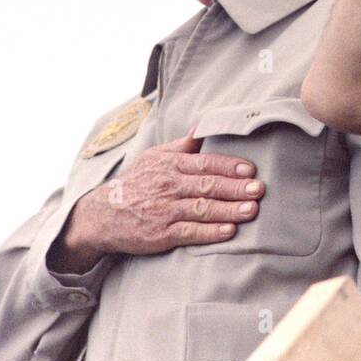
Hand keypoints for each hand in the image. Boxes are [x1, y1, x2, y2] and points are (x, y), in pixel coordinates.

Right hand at [49, 135, 263, 272]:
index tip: (250, 169)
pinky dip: (210, 233)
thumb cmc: (135, 183)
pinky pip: (189, 232)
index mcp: (170, 165)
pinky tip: (228, 232)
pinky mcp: (161, 234)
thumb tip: (204, 126)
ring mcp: (165, 210)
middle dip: (235, 188)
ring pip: (202, 209)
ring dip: (229, 210)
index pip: (204, 163)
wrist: (101, 215)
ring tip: (252, 210)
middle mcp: (168, 186)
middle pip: (207, 185)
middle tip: (259, 189)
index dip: (228, 166)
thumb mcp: (154, 157)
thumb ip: (183, 145)